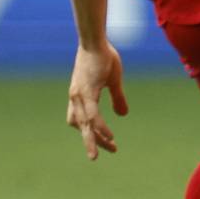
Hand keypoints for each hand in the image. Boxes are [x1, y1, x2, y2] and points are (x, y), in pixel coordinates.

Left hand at [66, 41, 127, 160]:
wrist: (95, 41)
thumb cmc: (103, 57)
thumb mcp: (113, 80)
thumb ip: (117, 98)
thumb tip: (123, 115)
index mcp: (80, 96)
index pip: (82, 121)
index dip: (91, 133)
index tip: (107, 143)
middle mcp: (76, 98)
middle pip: (80, 126)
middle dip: (90, 142)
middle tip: (97, 157)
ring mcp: (79, 96)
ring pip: (85, 124)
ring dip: (94, 139)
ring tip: (107, 149)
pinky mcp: (86, 91)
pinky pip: (92, 115)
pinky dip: (99, 127)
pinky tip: (109, 135)